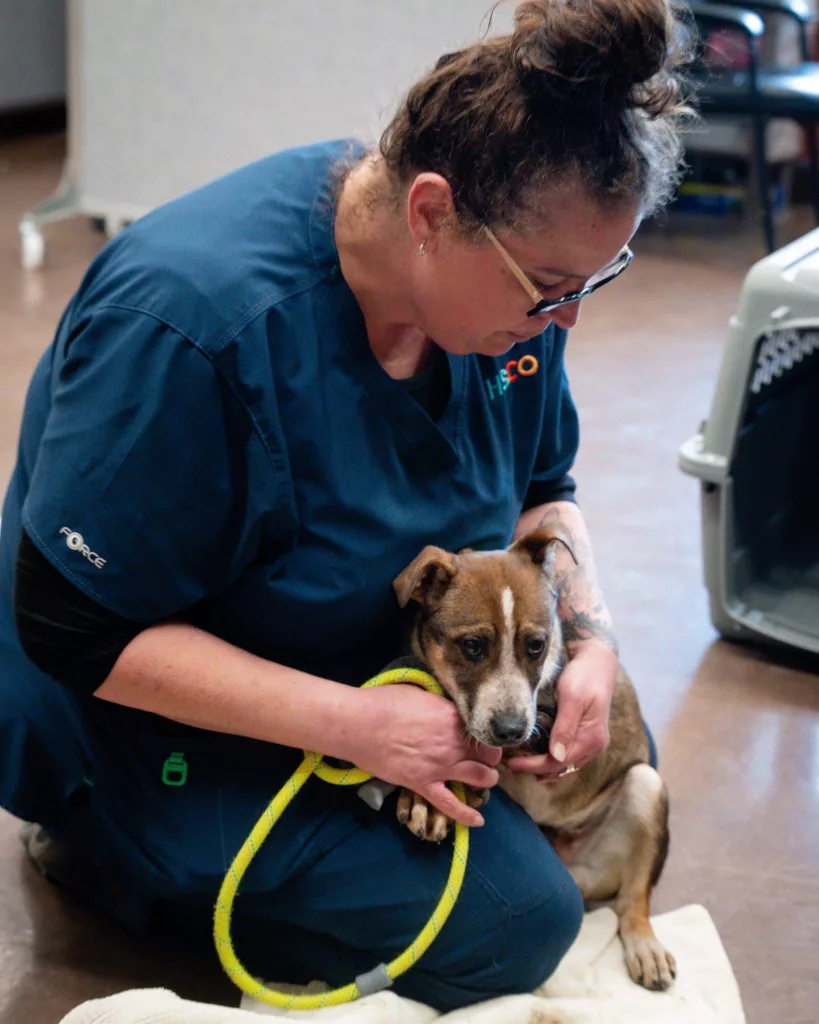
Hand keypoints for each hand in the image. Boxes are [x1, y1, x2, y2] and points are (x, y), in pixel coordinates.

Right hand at [350, 685, 501, 826]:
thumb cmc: (385, 702)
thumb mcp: (421, 694)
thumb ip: (441, 705)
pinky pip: (450, 805)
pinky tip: (478, 821)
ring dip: (487, 779)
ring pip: (480, 778)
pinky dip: (466, 815)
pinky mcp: (423, 785)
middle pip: (488, 755)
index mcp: (452, 717)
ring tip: (484, 778)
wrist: (359, 724)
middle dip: (491, 757)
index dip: (487, 735)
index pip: (483, 731)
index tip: (483, 738)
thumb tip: (449, 710)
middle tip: (485, 757)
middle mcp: (453, 744)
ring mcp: (440, 766)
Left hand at [504, 641, 616, 781]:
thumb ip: (565, 726)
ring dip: (543, 766)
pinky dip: (552, 758)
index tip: (511, 762)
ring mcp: (592, 741)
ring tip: (520, 761)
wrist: (598, 659)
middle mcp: (595, 745)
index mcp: (592, 738)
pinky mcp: (587, 734)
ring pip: (565, 764)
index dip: (533, 765)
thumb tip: (557, 756)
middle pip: (561, 767)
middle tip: (510, 763)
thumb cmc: (584, 675)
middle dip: (535, 768)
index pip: (558, 762)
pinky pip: (569, 754)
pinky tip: (537, 755)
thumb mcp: (572, 697)